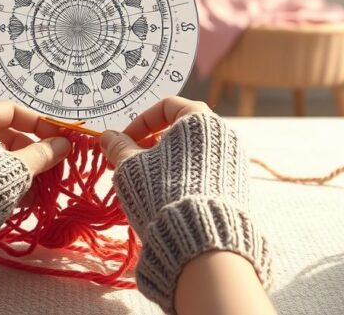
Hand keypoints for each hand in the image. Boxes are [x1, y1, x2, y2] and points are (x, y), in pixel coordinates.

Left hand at [0, 102, 70, 308]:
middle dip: (32, 154)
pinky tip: (21, 202)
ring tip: (39, 193)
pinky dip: (2, 183)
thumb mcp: (16, 171)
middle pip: (4, 136)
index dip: (39, 124)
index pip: (11, 111)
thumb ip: (42, 154)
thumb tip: (64, 143)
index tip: (59, 140)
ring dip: (21, 173)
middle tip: (53, 171)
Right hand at [99, 97, 270, 312]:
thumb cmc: (162, 191)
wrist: (202, 237)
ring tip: (144, 183)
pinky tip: (166, 196)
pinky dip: (183, 175)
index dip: (139, 122)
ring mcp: (233, 159)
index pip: (167, 106)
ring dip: (165, 161)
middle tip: (128, 163)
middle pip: (181, 129)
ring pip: (192, 152)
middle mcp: (223, 133)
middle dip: (150, 144)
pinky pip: (205, 170)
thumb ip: (117, 146)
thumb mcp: (130, 166)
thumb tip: (107, 136)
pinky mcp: (237, 184)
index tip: (122, 141)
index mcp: (199, 119)